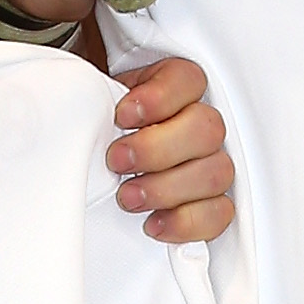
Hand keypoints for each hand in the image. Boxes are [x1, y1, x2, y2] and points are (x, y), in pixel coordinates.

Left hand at [111, 53, 233, 243]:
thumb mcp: (98, 103)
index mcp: (176, 88)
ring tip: (128, 196)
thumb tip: (84, 104)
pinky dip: (187, 222)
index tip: (123, 116)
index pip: (189, 81)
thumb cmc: (105, 131)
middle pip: (207, 130)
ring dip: (168, 189)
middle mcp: (200, 124)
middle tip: (118, 161)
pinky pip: (220, 214)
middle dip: (157, 149)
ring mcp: (211, 164)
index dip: (159, 99)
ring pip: (216, 173)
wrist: (102, 160)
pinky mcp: (212, 203)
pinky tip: (154, 222)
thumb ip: (99, 98)